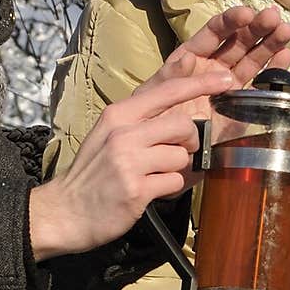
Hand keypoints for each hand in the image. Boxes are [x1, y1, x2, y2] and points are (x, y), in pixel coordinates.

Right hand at [29, 66, 233, 260]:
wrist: (63, 211)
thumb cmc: (92, 172)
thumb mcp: (109, 134)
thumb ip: (141, 120)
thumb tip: (181, 113)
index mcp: (118, 114)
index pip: (167, 90)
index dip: (201, 83)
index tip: (225, 79)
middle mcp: (123, 133)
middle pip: (183, 125)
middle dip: (190, 141)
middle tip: (179, 153)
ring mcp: (129, 161)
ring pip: (182, 156)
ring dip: (178, 169)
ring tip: (158, 175)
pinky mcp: (136, 189)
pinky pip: (176, 182)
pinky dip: (172, 187)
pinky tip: (154, 190)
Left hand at [141, 5, 289, 121]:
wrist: (164, 154)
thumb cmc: (152, 119)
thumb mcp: (156, 94)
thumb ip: (172, 76)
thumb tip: (189, 57)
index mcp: (192, 57)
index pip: (214, 33)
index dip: (231, 21)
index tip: (247, 13)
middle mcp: (213, 67)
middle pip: (238, 41)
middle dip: (256, 27)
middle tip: (273, 17)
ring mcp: (229, 85)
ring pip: (253, 59)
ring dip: (270, 43)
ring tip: (286, 31)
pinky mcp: (241, 106)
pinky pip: (260, 84)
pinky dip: (274, 70)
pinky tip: (285, 56)